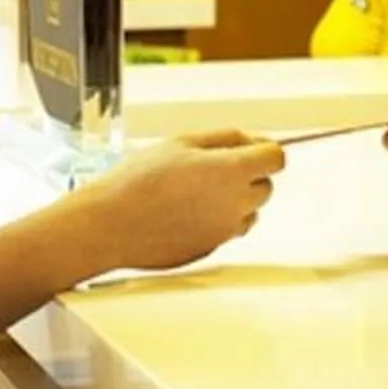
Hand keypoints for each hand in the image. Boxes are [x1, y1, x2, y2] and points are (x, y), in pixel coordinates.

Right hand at [70, 131, 283, 271]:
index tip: (249, 149)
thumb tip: (254, 141)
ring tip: (195, 191)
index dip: (264, 150)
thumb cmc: (140, 180)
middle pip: (266, 187)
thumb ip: (227, 139)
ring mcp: (225, 231)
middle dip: (249, 175)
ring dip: (235, 200)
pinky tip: (185, 211)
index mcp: (232, 172)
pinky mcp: (211, 249)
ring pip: (249, 212)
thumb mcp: (183, 142)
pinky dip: (217, 220)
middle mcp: (236, 205)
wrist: (111, 224)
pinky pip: (227, 230)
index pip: (276, 159)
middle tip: (211, 167)